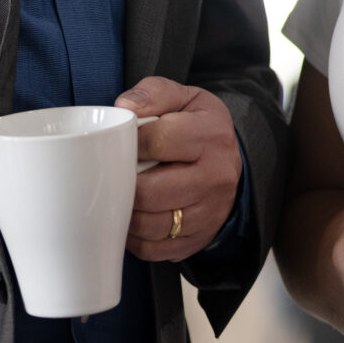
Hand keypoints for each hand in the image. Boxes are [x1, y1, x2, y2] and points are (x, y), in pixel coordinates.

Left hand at [119, 78, 240, 260]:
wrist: (230, 162)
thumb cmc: (198, 126)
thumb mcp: (184, 98)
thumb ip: (153, 93)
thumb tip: (125, 107)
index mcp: (211, 136)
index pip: (159, 141)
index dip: (130, 143)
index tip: (121, 142)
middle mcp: (216, 177)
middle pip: (150, 192)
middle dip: (123, 184)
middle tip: (113, 175)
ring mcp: (210, 213)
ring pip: (150, 225)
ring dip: (125, 214)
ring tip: (117, 197)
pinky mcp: (199, 238)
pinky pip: (154, 249)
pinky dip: (134, 238)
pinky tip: (131, 218)